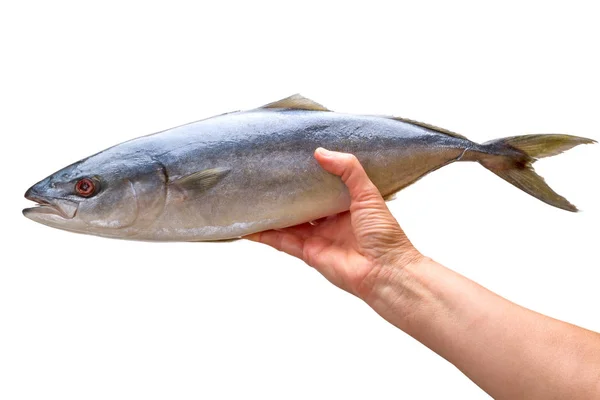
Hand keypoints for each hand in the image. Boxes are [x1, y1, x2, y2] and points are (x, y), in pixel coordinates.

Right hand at [245, 148, 422, 298]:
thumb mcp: (368, 193)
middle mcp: (330, 221)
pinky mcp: (308, 253)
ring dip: (271, 213)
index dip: (308, 175)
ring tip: (251, 198)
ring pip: (288, 222)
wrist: (385, 272)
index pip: (322, 186)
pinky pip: (282, 242)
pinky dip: (265, 235)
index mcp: (347, 204)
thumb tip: (320, 152)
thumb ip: (348, 169)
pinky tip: (249, 227)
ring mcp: (318, 237)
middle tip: (266, 177)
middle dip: (286, 193)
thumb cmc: (383, 233)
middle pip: (302, 204)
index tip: (291, 161)